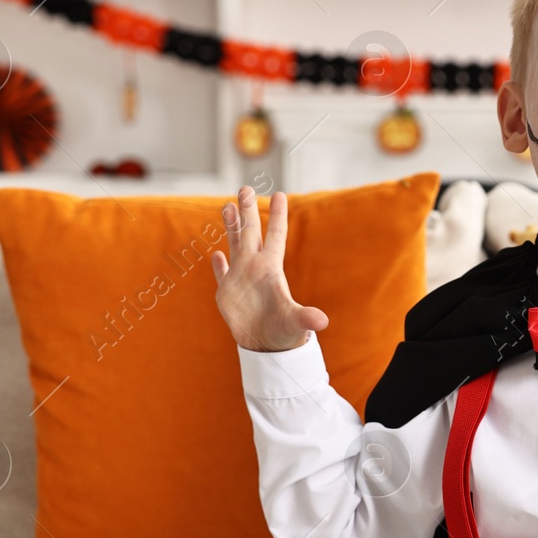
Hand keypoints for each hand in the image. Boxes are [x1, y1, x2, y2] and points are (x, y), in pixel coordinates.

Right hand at [210, 187, 328, 352]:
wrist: (268, 349)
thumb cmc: (285, 334)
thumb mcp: (296, 323)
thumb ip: (306, 317)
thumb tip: (322, 321)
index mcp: (270, 269)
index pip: (275, 236)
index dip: (278, 216)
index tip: (281, 194)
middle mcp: (254, 268)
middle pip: (250, 233)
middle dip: (247, 211)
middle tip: (245, 187)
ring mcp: (240, 279)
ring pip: (234, 245)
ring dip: (231, 226)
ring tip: (228, 205)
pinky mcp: (227, 294)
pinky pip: (222, 274)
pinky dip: (218, 264)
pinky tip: (216, 253)